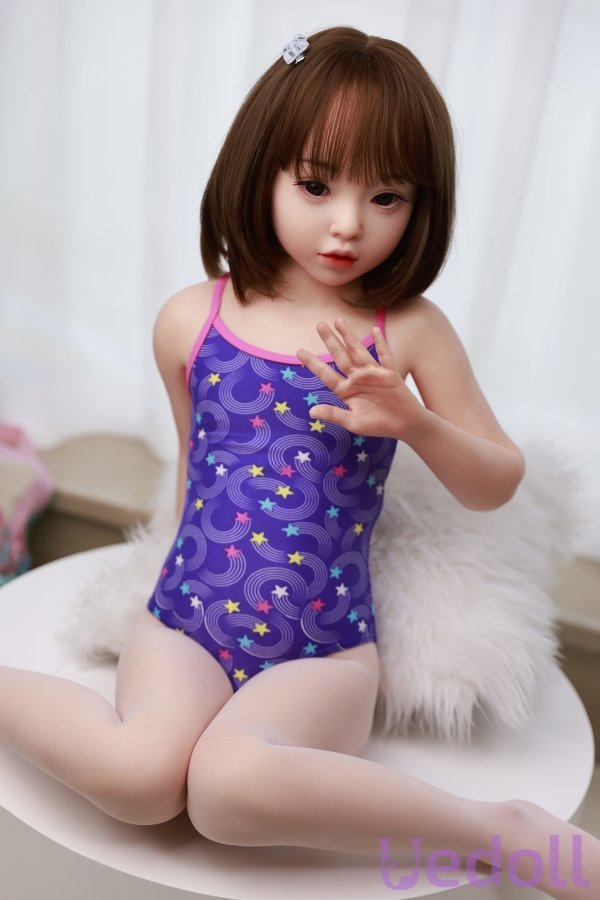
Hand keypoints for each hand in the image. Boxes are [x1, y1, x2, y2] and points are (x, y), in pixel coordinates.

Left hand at [296, 319, 425, 439]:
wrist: (405, 425)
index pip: (326, 374)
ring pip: (359, 351)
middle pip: (341, 356)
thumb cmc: (379, 425)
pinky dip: (380, 344)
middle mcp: (357, 379)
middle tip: (319, 325)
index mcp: (346, 391)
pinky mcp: (390, 374)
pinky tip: (374, 331)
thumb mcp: (353, 422)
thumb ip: (334, 415)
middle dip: (330, 341)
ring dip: (349, 336)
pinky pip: (384, 356)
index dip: (313, 363)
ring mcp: (373, 374)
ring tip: (339, 321)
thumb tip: (311, 411)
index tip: (299, 351)